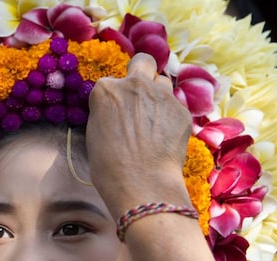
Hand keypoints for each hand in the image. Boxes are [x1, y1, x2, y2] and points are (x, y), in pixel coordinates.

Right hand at [85, 52, 192, 218]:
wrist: (141, 182)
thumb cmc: (108, 166)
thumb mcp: (94, 133)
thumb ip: (106, 113)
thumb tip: (116, 113)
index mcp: (106, 90)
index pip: (110, 84)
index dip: (113, 99)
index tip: (115, 114)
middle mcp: (135, 85)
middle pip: (143, 63)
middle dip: (142, 73)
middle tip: (139, 96)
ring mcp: (161, 95)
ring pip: (163, 83)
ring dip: (157, 96)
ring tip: (154, 122)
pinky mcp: (182, 111)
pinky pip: (175, 108)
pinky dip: (170, 119)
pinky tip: (165, 139)